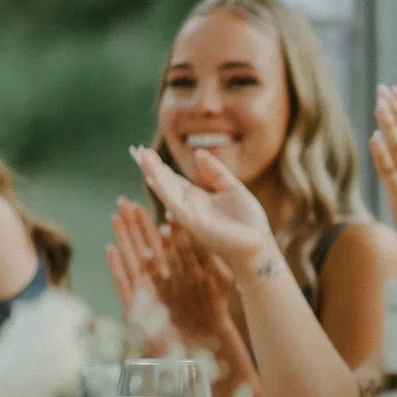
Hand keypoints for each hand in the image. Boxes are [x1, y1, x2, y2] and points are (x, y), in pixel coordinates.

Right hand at [107, 199, 235, 354]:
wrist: (201, 346)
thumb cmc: (209, 316)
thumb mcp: (216, 283)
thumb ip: (213, 262)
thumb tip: (215, 238)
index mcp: (175, 271)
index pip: (161, 242)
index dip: (152, 224)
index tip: (148, 202)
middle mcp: (158, 277)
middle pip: (143, 245)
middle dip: (134, 224)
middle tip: (124, 200)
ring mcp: (146, 290)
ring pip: (131, 258)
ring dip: (123, 239)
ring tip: (115, 216)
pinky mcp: (136, 305)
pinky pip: (124, 283)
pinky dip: (116, 267)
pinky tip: (109, 249)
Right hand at [131, 145, 278, 278]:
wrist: (260, 246)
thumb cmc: (248, 222)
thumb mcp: (232, 188)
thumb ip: (216, 172)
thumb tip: (198, 152)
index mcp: (198, 198)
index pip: (173, 179)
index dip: (160, 166)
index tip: (145, 152)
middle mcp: (190, 207)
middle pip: (166, 184)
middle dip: (151, 168)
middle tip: (136, 151)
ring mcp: (190, 216)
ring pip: (167, 192)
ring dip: (154, 175)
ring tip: (142, 158)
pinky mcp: (196, 225)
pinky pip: (176, 206)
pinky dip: (165, 192)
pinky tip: (155, 179)